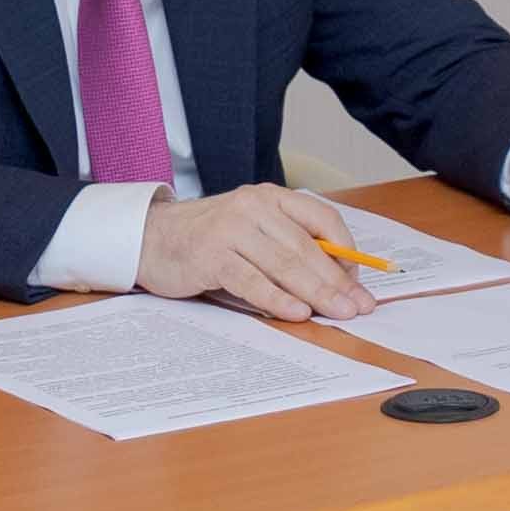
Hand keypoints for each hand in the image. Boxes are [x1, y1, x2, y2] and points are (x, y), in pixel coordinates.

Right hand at [140, 181, 369, 321]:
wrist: (151, 238)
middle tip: (358, 307)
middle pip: (306, 247)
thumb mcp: (253, 231)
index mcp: (270, 197)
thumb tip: (337, 281)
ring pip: (284, 264)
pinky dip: (277, 299)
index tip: (358, 282)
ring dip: (316, 292)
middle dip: (337, 281)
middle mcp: (253, 207)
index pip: (322, 218)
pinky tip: (297, 313)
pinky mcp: (210, 254)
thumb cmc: (209, 240)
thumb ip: (288, 247)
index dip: (345, 252)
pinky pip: (251, 280)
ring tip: (338, 313)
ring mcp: (231, 228)